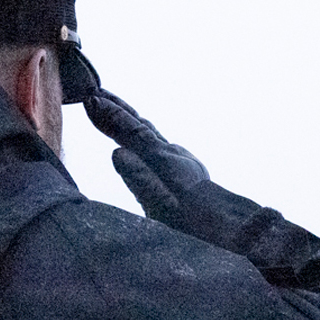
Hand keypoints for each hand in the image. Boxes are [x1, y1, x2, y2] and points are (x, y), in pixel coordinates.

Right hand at [83, 89, 209, 222]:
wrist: (229, 226)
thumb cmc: (194, 220)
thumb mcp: (163, 203)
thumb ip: (139, 178)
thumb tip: (117, 153)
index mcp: (162, 159)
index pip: (132, 131)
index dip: (110, 116)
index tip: (90, 100)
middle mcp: (171, 154)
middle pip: (139, 125)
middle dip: (116, 109)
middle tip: (94, 92)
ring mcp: (178, 160)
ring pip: (148, 132)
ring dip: (128, 119)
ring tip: (112, 107)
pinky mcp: (182, 170)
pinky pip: (156, 145)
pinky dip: (141, 135)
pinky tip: (141, 141)